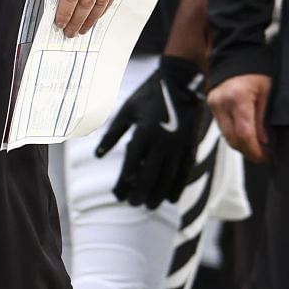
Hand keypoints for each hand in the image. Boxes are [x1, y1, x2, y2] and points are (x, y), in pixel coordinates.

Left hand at [96, 55, 209, 208]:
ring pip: (168, 177)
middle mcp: (162, 142)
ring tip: (150, 205)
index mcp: (144, 132)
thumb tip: (98, 155)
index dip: (124, 182)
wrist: (181, 83)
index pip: (131, 165)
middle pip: (150, 175)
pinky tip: (171, 198)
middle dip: (141, 193)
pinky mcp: (190, 146)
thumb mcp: (126, 111)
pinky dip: (177, 187)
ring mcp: (178, 145)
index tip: (117, 194)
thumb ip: (112, 134)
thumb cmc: (149, 95)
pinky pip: (184, 172)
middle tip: (133, 204)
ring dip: (159, 194)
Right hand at [209, 72, 273, 163]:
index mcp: (238, 98)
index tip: (266, 157)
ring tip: (256, 148)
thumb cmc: (254, 71)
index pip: (245, 134)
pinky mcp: (211, 104)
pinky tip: (246, 137)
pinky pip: (222, 127)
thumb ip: (263, 118)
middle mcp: (222, 103)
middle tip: (263, 156)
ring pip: (226, 135)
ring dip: (241, 145)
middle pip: (233, 139)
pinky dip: (234, 135)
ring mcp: (214, 104)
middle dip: (248, 152)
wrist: (235, 54)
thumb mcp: (266, 93)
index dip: (255, 150)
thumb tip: (264, 141)